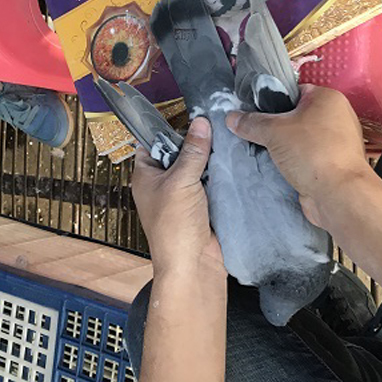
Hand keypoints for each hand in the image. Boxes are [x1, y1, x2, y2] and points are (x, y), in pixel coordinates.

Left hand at [132, 117, 224, 278]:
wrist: (193, 266)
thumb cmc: (175, 226)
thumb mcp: (181, 181)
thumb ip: (193, 151)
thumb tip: (201, 122)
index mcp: (146, 175)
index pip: (152, 142)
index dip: (169, 129)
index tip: (191, 115)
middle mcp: (162, 183)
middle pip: (179, 152)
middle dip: (196, 141)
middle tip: (217, 124)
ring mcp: (183, 194)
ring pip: (197, 166)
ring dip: (211, 158)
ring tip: (229, 138)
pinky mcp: (202, 204)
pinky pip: (211, 182)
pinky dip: (221, 173)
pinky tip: (234, 161)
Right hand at [226, 85, 372, 228]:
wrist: (339, 195)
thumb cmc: (312, 152)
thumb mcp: (274, 132)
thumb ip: (251, 123)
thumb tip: (231, 117)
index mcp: (328, 98)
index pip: (295, 91)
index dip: (273, 102)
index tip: (254, 113)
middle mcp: (338, 116)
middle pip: (297, 116)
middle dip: (277, 127)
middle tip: (256, 134)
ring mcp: (338, 142)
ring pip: (302, 138)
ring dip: (285, 147)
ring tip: (264, 153)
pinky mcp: (335, 164)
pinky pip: (308, 157)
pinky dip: (295, 162)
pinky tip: (278, 169)